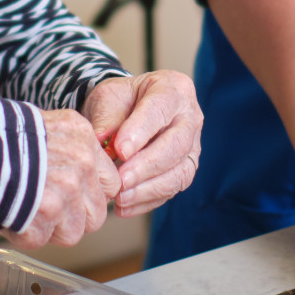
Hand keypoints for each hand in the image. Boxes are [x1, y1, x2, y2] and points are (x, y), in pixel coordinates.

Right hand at [6, 108, 119, 248]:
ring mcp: (65, 194)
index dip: (91, 196)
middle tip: (47, 209)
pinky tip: (10, 214)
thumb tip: (81, 179)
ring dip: (48, 229)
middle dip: (73, 219)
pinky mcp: (44, 217)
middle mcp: (82, 168)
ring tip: (25, 209)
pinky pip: (39, 240)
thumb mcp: (50, 127)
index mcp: (86, 143)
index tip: (76, 198)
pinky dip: (22, 234)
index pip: (110, 184)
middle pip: (95, 216)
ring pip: (71, 234)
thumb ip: (72, 152)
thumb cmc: (3, 134)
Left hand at [81, 71, 201, 216]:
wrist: (128, 112)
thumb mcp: (108, 97)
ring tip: (120, 197)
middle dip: (146, 166)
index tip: (120, 150)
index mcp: (173, 89)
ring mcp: (193, 145)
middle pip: (176, 144)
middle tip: (120, 180)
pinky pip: (173, 189)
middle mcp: (190, 117)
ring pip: (180, 172)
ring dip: (148, 189)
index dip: (141, 131)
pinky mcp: (186, 168)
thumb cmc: (120, 101)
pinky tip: (124, 206)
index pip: (160, 109)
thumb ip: (106, 118)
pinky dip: (147, 201)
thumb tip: (101, 141)